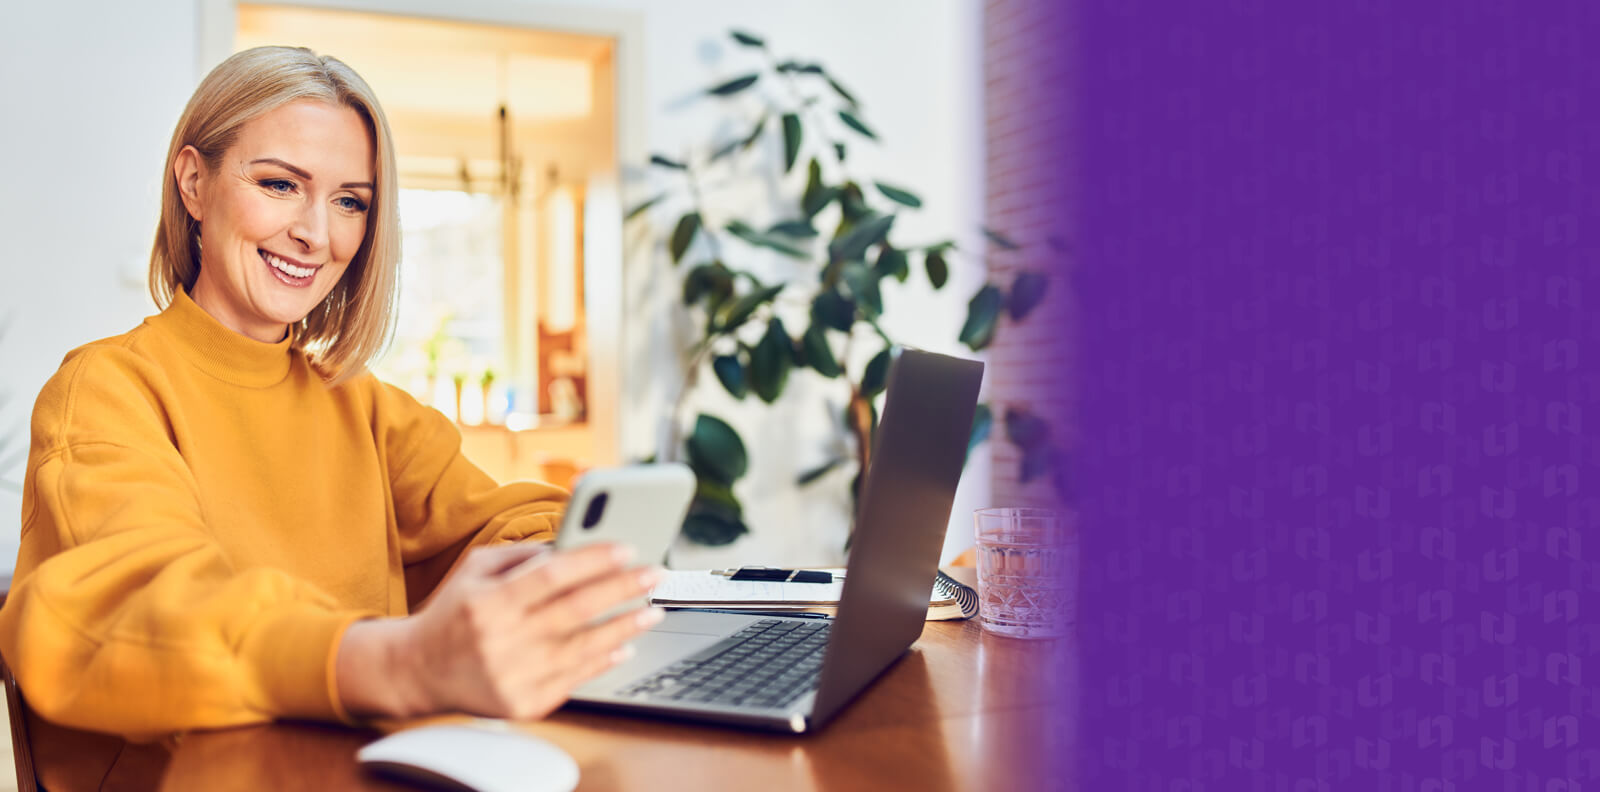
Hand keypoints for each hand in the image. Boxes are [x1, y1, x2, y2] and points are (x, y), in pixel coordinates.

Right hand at [337, 542, 662, 719]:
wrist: (417, 670)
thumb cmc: (453, 612)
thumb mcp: (475, 570)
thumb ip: (522, 554)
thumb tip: (574, 542)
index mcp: (488, 601)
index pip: (552, 575)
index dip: (593, 560)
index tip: (627, 548)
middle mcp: (501, 640)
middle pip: (576, 610)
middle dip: (623, 588)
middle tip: (655, 573)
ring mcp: (513, 676)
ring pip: (583, 647)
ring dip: (625, 626)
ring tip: (652, 609)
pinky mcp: (523, 704)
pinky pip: (575, 680)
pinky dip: (604, 661)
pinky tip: (625, 645)